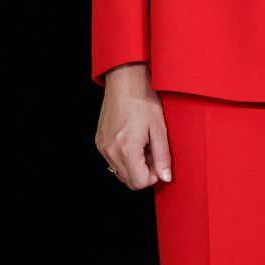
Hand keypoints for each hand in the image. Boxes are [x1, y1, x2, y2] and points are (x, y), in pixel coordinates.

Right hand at [95, 62, 170, 189]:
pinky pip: (112, 160)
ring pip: (120, 172)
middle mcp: (110, 151)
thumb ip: (162, 156)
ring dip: (134, 165)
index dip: (153, 177)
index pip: (138, 183)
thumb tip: (165, 177)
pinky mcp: (99, 141)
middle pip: (128, 181)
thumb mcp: (159, 129)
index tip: (159, 161)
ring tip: (143, 144)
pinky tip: (133, 140)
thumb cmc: (144, 101)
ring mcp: (102, 147)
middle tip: (153, 152)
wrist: (125, 82)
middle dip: (143, 172)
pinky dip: (124, 157)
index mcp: (126, 149)